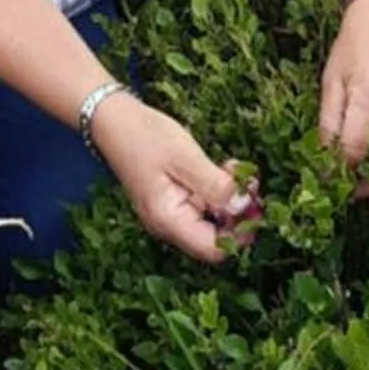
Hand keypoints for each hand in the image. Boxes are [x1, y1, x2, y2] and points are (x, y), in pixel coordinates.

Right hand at [88, 93, 258, 264]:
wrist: (113, 120)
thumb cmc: (145, 137)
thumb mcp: (185, 158)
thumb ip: (215, 185)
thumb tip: (244, 206)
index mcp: (169, 221)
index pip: (214, 249)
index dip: (241, 233)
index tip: (255, 203)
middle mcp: (169, 226)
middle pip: (216, 238)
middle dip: (239, 214)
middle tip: (249, 182)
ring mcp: (171, 214)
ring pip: (212, 221)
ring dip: (231, 200)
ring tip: (236, 169)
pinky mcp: (174, 200)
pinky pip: (204, 206)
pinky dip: (219, 192)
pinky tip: (224, 169)